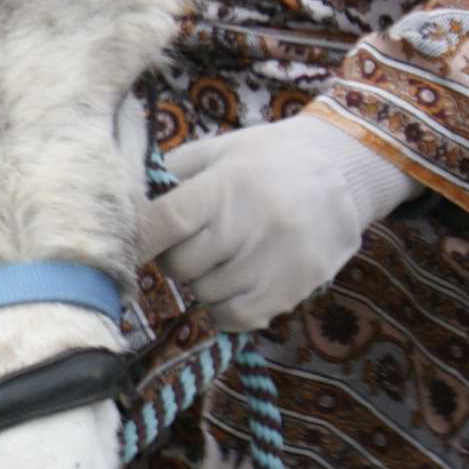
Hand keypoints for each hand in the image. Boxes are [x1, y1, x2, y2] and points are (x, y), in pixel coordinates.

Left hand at [131, 111, 414, 331]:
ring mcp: (273, 261)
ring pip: (205, 294)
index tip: (135, 243)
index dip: (140, 239)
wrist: (345, 172)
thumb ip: (170, 175)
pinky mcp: (293, 289)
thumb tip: (123, 205)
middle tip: (193, 243)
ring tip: (223, 258)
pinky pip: (237, 317)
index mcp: (225, 185)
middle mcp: (249, 225)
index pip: (164, 222)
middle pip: (180, 265)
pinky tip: (235, 284)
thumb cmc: (267, 160)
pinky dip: (226, 307)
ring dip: (203, 282)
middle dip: (176, 258)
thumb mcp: (218, 151)